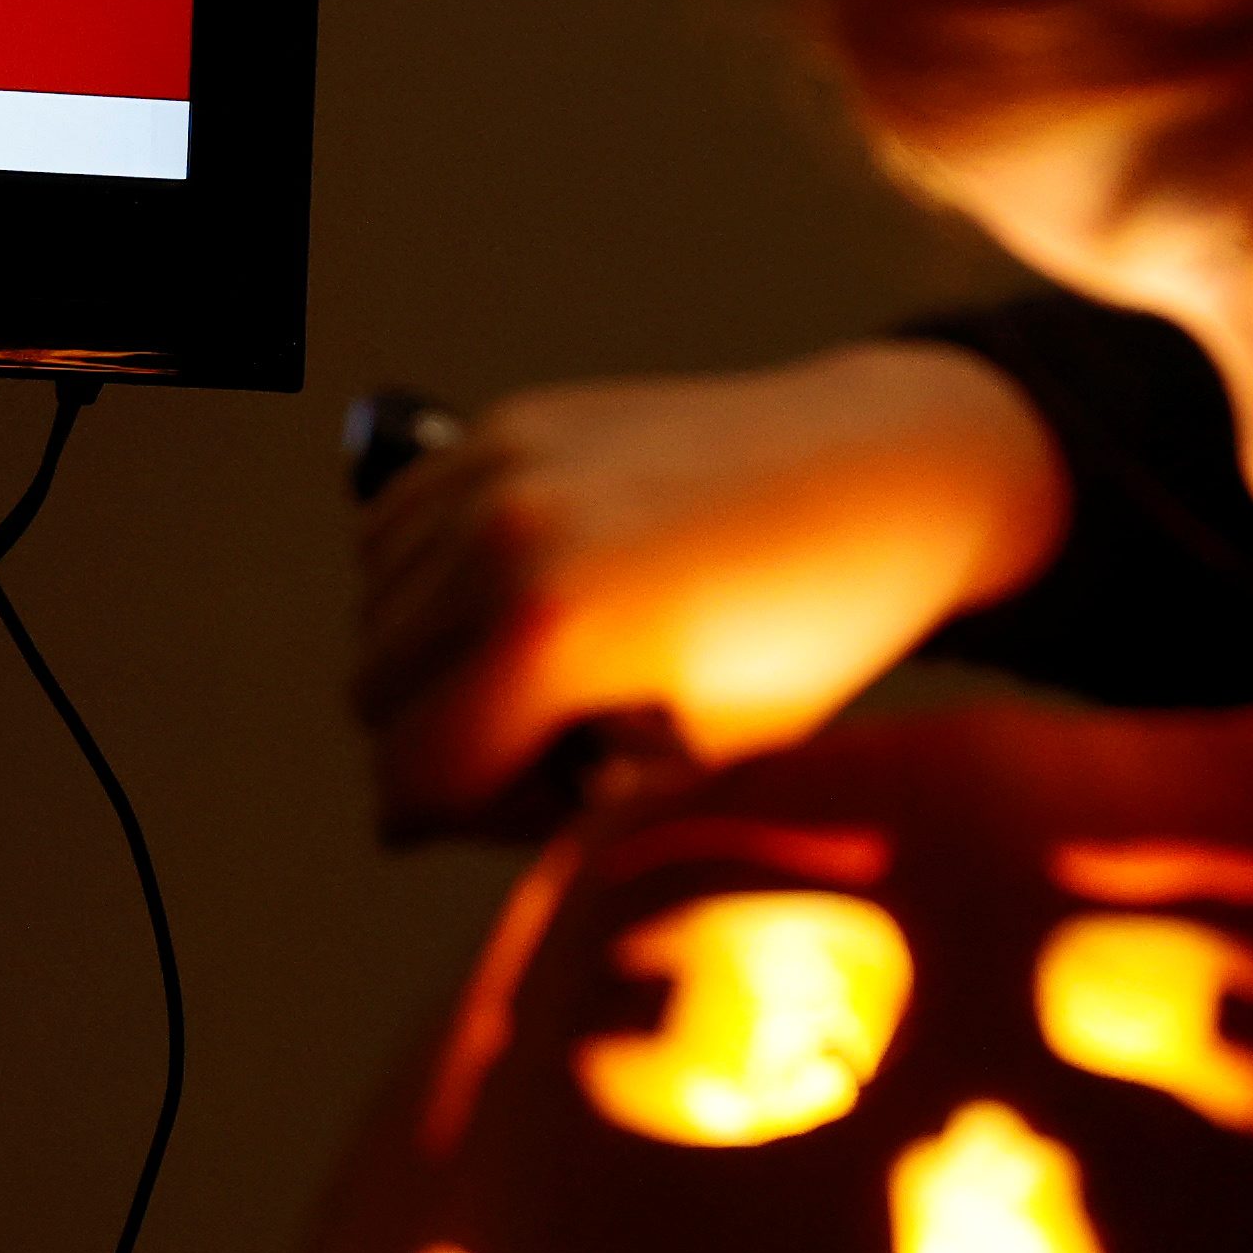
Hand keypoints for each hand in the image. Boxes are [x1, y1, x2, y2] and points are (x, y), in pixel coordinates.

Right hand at [352, 343, 1066, 842]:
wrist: (880, 472)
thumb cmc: (807, 639)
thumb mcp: (700, 767)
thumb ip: (559, 813)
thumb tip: (417, 826)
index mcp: (552, 630)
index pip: (411, 777)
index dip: (473, 825)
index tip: (552, 814)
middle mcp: (500, 533)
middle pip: (373, 696)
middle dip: (446, 744)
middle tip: (560, 748)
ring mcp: (494, 464)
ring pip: (373, 614)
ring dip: (433, 661)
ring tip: (551, 668)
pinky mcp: (502, 426)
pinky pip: (397, 533)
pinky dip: (431, 581)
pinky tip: (528, 598)